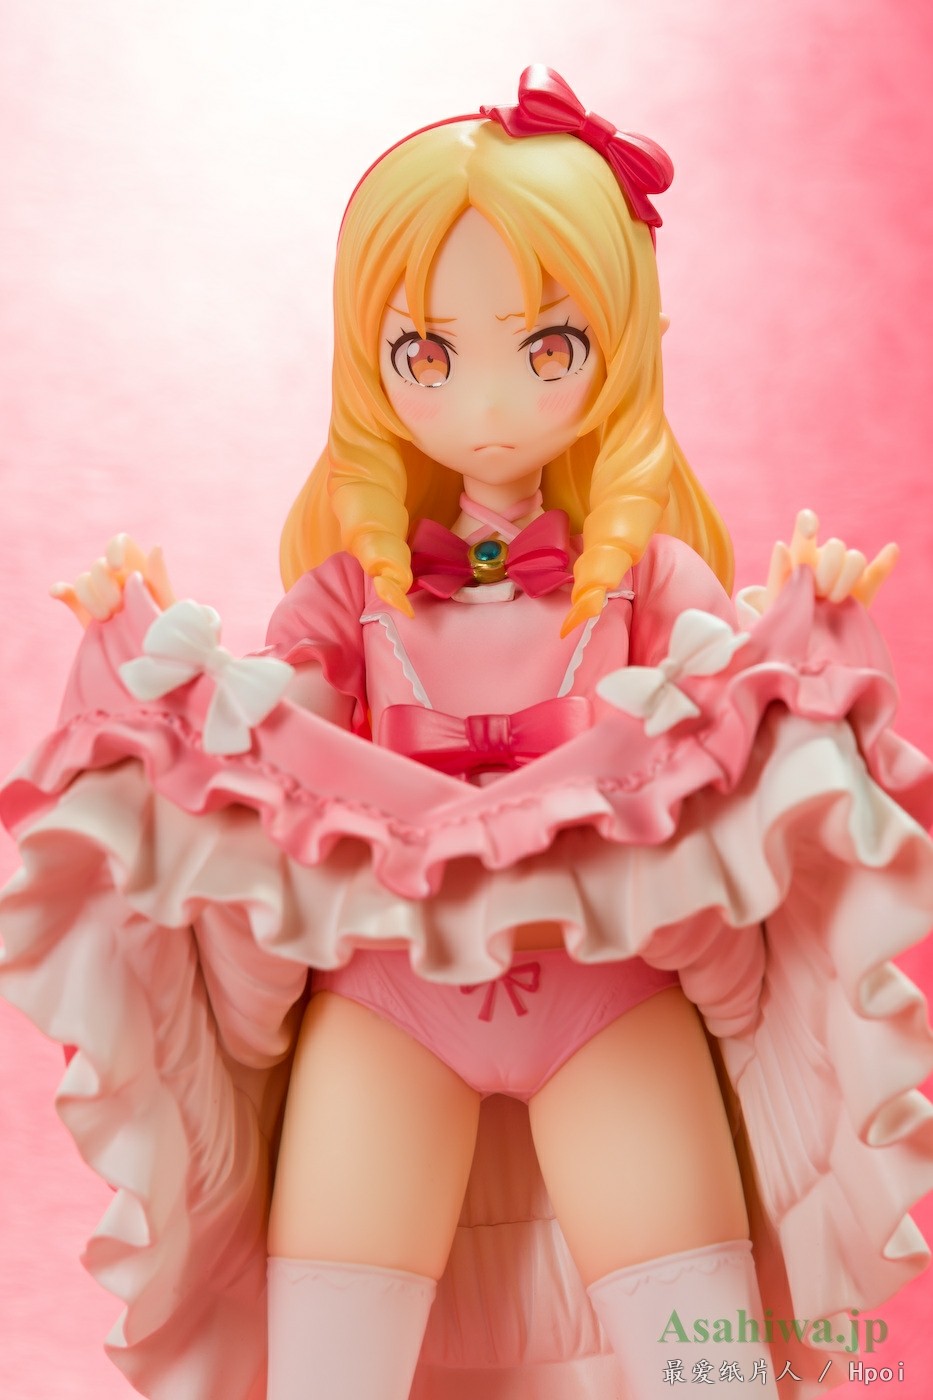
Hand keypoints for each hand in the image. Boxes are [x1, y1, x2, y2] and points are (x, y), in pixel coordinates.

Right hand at [50, 535, 175, 627]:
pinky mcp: (85, 609)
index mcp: (138, 569)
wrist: (150, 660)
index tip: (117, 568)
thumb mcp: (167, 606)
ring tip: (106, 618)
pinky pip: (67, 592)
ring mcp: (100, 593)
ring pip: (83, 580)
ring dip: (90, 597)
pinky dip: (60, 590)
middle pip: (98, 565)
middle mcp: (117, 577)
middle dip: (104, 586)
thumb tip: (156, 546)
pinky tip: (56, 593)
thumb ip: (159, 577)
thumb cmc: (167, 633)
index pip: (120, 543)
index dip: (113, 550)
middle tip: (118, 609)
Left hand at [763, 509, 897, 608]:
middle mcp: (824, 559)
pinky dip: (885, 561)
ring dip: (847, 578)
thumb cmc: (781, 619)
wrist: (799, 647)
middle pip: (836, 547)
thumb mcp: (773, 598)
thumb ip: (778, 573)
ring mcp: (845, 574)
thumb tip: (781, 545)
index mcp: (800, 555)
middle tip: (817, 593)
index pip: (806, 525)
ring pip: (856, 559)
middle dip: (828, 571)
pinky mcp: (863, 590)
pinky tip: (891, 550)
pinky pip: (877, 571)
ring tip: (833, 601)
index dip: (809, 522)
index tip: (810, 530)